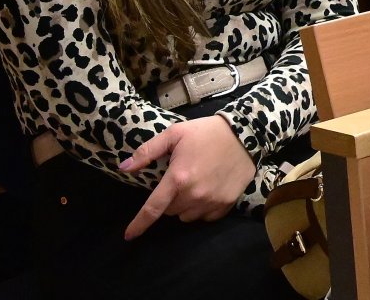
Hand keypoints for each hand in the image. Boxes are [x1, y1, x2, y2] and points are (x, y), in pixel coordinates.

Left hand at [118, 114, 254, 238]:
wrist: (245, 133)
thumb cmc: (206, 132)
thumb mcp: (174, 134)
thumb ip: (147, 151)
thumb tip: (124, 168)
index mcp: (178, 178)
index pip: (152, 209)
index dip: (138, 224)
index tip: (128, 236)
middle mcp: (193, 195)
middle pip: (170, 211)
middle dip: (168, 199)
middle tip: (178, 180)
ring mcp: (211, 202)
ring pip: (186, 216)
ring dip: (184, 206)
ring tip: (193, 185)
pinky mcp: (226, 204)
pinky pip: (205, 217)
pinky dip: (201, 209)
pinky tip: (207, 192)